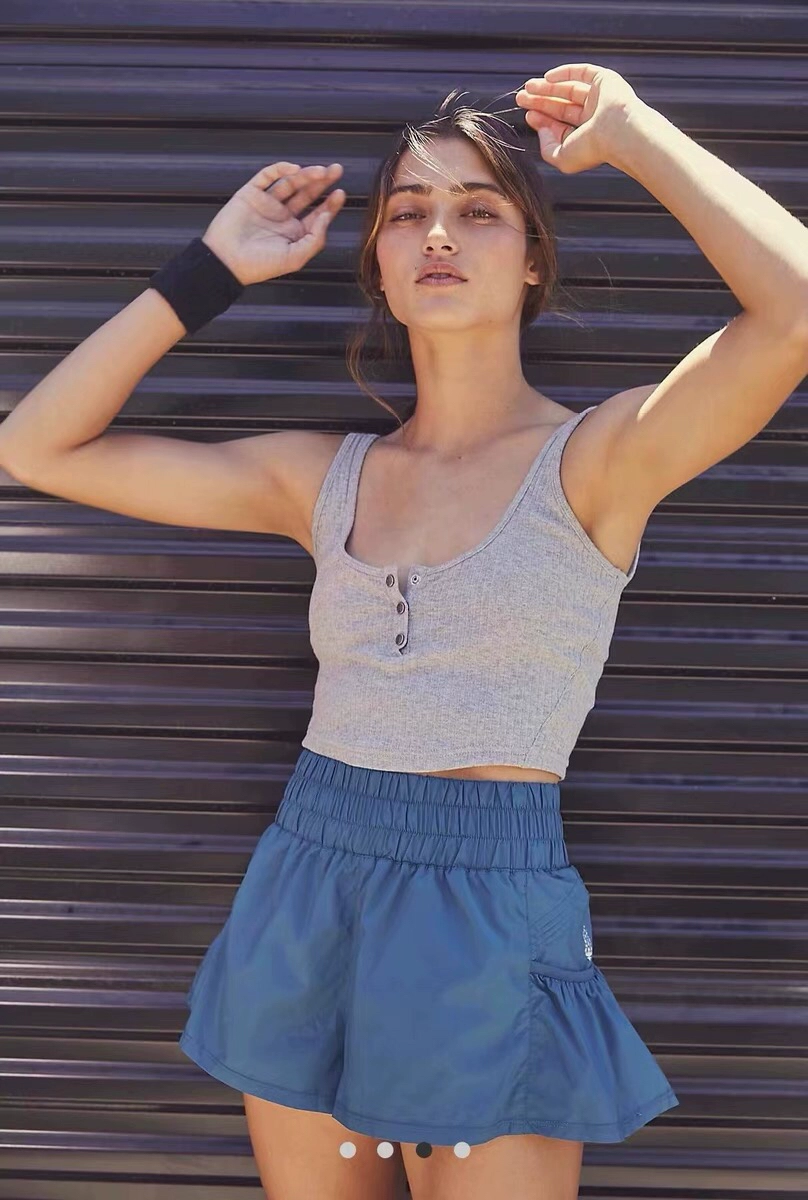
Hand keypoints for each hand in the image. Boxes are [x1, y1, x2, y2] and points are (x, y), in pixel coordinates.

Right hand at [200, 161, 345, 285]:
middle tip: (336, 170)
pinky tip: (294, 169)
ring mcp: (267, 203)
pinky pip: (267, 176)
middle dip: (323, 182)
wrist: (226, 261)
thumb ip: (315, 239)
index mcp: (294, 233)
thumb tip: (326, 217)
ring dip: (306, 175)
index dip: (331, 204)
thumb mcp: (295, 258)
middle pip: (307, 194)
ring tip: (320, 171)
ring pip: (290, 183)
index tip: (341, 193)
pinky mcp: (251, 193)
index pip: (317, 214)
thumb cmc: (259, 265)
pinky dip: (280, 169)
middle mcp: (282, 216)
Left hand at [515, 64, 643, 173]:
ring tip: (529, 87)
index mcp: (588, 136)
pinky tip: (547, 77)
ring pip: (570, 89)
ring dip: (548, 87)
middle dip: (541, 101)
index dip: (543, 119)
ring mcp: (601, 98)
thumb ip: (547, 148)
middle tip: (522, 98)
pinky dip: (565, 73)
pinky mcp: (606, 81)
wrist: (617, 132)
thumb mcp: (562, 157)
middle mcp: (595, 117)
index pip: (561, 125)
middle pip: (562, 106)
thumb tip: (541, 129)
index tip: (528, 115)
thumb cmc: (593, 149)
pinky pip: (582, 73)